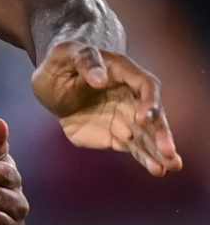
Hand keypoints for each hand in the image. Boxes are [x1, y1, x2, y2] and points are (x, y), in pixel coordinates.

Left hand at [32, 40, 181, 176]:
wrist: (52, 84)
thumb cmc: (62, 63)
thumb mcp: (64, 54)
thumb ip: (84, 62)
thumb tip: (101, 79)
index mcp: (123, 72)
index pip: (146, 86)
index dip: (149, 102)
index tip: (143, 118)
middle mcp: (130, 96)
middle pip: (153, 115)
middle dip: (161, 133)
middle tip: (169, 151)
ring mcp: (125, 117)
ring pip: (147, 135)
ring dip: (159, 151)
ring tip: (171, 166)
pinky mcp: (115, 134)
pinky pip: (134, 147)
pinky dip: (145, 158)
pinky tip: (157, 170)